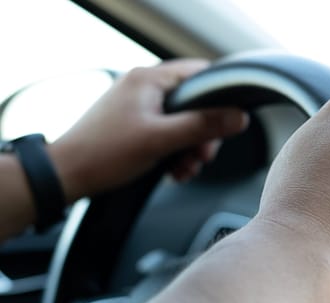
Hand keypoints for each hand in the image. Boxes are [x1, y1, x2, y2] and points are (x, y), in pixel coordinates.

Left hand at [48, 59, 247, 201]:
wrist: (68, 175)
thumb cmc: (104, 153)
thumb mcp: (160, 139)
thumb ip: (202, 126)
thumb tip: (238, 118)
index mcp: (149, 80)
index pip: (199, 75)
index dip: (219, 97)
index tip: (228, 121)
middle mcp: (144, 88)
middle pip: (193, 104)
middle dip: (203, 134)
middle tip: (202, 156)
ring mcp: (139, 108)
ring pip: (182, 123)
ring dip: (190, 148)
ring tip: (185, 169)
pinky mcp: (135, 126)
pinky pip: (167, 134)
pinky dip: (175, 153)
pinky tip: (175, 171)